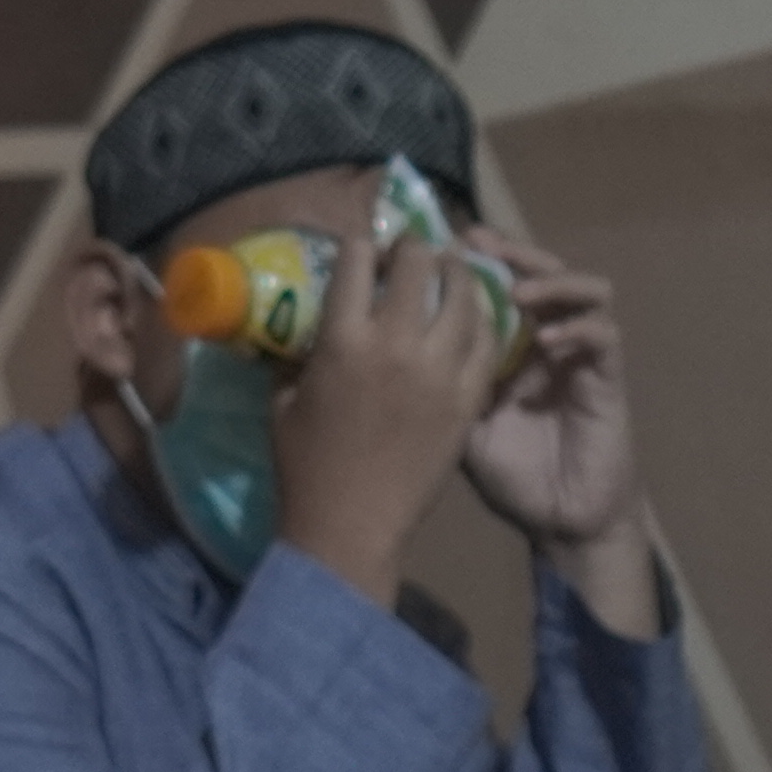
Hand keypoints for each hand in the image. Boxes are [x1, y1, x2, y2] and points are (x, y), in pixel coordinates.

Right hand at [268, 222, 516, 606]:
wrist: (352, 527)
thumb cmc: (306, 468)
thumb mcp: (284, 400)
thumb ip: (297, 356)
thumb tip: (301, 327)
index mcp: (342, 339)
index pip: (358, 258)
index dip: (363, 244)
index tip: (366, 251)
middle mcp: (395, 343)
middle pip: (418, 263)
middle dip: (415, 248)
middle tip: (414, 255)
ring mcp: (439, 371)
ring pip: (464, 295)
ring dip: (458, 274)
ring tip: (453, 272)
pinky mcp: (468, 399)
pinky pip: (487, 342)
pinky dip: (483, 321)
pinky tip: (476, 316)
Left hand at [457, 233, 659, 635]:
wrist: (561, 522)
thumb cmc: (512, 479)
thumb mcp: (457, 426)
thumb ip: (439, 385)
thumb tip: (390, 347)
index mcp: (512, 345)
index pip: (501, 282)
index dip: (476, 258)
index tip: (441, 243)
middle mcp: (549, 340)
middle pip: (542, 270)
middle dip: (514, 251)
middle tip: (481, 243)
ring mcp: (581, 355)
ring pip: (585, 288)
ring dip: (552, 281)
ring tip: (518, 292)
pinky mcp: (608, 378)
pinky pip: (603, 335)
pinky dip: (577, 328)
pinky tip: (546, 341)